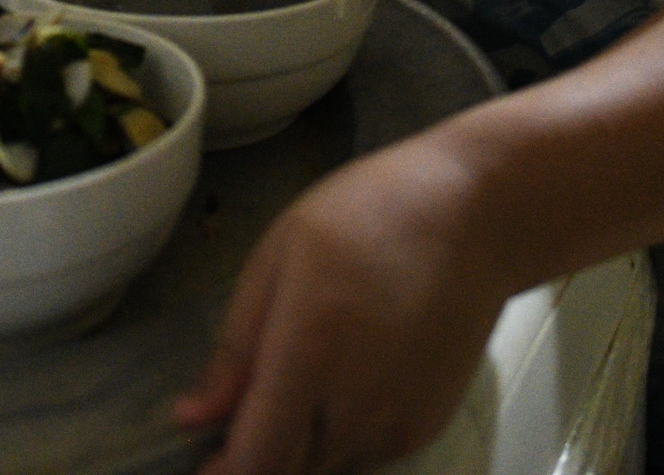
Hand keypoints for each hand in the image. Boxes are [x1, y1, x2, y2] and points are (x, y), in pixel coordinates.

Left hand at [176, 131, 504, 474]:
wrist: (474, 217)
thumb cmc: (369, 214)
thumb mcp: (281, 253)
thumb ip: (235, 347)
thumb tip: (189, 419)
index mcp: (310, 352)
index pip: (254, 463)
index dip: (221, 473)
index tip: (201, 458)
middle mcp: (355, 406)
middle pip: (286, 472)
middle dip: (257, 453)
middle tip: (247, 402)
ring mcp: (397, 425)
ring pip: (324, 466)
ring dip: (299, 442)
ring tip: (307, 367)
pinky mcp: (425, 429)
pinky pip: (363, 454)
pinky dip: (339, 434)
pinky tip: (348, 372)